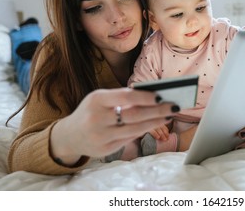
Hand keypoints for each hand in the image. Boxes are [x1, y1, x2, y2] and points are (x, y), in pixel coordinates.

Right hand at [50, 88, 177, 165]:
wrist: (69, 136)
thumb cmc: (91, 111)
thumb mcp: (100, 99)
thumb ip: (121, 97)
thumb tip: (153, 96)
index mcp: (96, 100)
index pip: (126, 97)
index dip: (145, 96)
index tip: (162, 95)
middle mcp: (97, 118)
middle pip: (134, 115)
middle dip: (158, 110)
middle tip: (174, 106)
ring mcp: (101, 136)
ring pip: (135, 129)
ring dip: (156, 122)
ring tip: (168, 115)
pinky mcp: (105, 150)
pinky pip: (129, 139)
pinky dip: (143, 130)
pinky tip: (155, 124)